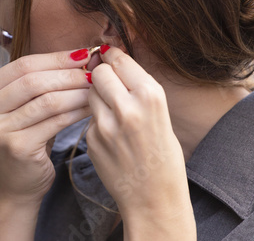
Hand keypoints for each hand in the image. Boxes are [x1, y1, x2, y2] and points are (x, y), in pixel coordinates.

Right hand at [0, 49, 91, 203]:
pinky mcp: (16, 147)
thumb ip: (39, 83)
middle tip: (95, 70)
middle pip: (33, 80)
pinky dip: (77, 111)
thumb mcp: (21, 108)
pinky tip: (91, 107)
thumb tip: (80, 56)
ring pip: (46, 100)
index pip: (23, 65)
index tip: (84, 53)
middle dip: (69, 74)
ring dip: (77, 92)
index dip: (56, 57)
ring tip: (97, 88)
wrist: (15, 186)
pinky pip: (55, 121)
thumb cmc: (24, 140)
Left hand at [86, 46, 192, 221]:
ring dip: (97, 97)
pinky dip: (96, 121)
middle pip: (99, 72)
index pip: (120, 60)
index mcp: (151, 96)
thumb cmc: (164, 157)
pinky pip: (89, 119)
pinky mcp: (91, 140)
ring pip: (89, 93)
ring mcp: (105, 125)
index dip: (112, 56)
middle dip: (101, 74)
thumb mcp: (161, 116)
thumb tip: (114, 64)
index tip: (107, 55)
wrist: (154, 199)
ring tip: (112, 113)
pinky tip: (110, 137)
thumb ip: (138, 90)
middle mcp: (127, 107)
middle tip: (107, 83)